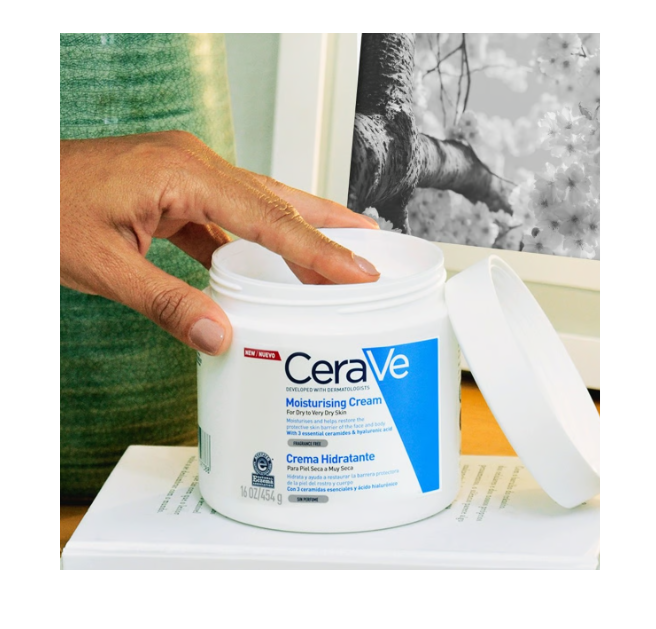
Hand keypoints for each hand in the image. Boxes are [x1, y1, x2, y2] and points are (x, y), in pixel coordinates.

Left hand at [60, 131, 379, 354]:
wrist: (10, 185)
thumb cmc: (41, 209)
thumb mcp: (101, 265)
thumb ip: (165, 303)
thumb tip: (218, 337)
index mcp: (181, 173)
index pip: (267, 217)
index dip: (317, 248)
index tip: (358, 269)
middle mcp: (191, 165)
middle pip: (276, 199)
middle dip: (326, 224)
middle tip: (371, 246)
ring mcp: (182, 175)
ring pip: (256, 205)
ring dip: (294, 231)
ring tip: (333, 252)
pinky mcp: (172, 190)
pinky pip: (226, 217)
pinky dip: (252, 242)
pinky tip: (266, 266)